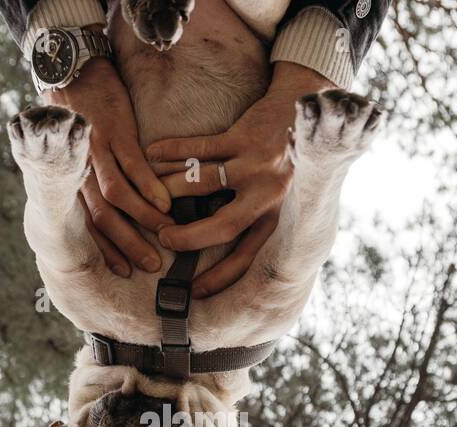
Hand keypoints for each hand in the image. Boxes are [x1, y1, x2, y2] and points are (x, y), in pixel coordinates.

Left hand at [46, 58, 171, 275]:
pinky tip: (165, 203)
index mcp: (73, 181)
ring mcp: (96, 152)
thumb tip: (113, 216)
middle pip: (103, 218)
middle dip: (128, 244)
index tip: (125, 270)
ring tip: (166, 234)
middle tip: (152, 265)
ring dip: (143, 220)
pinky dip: (148, 187)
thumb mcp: (77, 157)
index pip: (88, 225)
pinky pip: (132, 166)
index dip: (107, 250)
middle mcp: (80, 171)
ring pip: (118, 196)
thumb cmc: (77, 118)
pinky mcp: (114, 132)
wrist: (72, 71)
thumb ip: (91, 185)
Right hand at [145, 62, 330, 296]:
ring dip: (171, 190)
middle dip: (189, 238)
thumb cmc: (288, 157)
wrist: (306, 105)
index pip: (246, 256)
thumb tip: (221, 249)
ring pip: (203, 184)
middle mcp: (267, 194)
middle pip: (223, 226)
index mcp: (275, 215)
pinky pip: (198, 147)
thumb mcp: (282, 196)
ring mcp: (255, 164)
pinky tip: (150, 155)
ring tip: (150, 196)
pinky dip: (171, 151)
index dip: (219, 277)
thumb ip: (257, 220)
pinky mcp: (243, 136)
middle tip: (163, 238)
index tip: (193, 292)